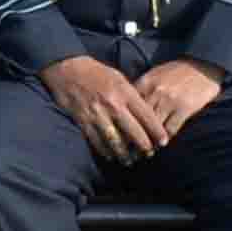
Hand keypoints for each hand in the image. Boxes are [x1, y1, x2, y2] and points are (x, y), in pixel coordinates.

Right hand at [40, 54, 162, 163]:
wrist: (68, 70)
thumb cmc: (96, 72)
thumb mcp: (118, 77)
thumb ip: (131, 95)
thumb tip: (145, 113)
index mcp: (124, 92)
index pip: (146, 115)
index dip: (157, 131)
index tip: (164, 141)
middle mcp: (113, 104)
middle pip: (135, 133)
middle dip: (145, 147)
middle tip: (149, 154)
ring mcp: (98, 115)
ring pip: (117, 141)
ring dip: (125, 154)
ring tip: (130, 160)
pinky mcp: (84, 121)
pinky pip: (98, 142)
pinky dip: (106, 151)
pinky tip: (111, 155)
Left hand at [129, 59, 225, 143]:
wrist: (202, 66)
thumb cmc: (177, 71)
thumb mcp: (155, 74)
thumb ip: (142, 90)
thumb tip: (128, 107)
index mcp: (145, 82)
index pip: (129, 107)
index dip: (124, 123)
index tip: (120, 136)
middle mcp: (155, 91)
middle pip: (139, 119)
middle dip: (133, 136)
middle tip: (129, 151)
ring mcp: (170, 100)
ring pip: (153, 127)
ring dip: (149, 142)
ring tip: (145, 153)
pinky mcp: (184, 108)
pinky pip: (170, 129)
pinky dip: (165, 138)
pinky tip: (162, 144)